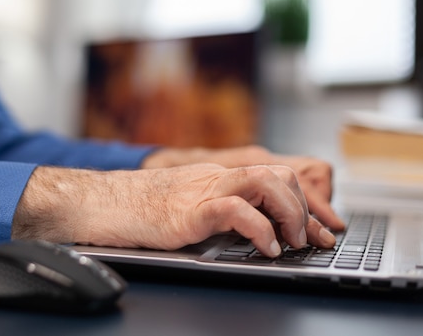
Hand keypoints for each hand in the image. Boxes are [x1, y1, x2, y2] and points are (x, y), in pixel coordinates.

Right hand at [141, 146, 344, 230]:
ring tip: (291, 242)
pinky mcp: (190, 210)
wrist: (102, 203)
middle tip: (307, 239)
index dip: (305, 204)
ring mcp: (204, 190)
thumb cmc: (141, 209)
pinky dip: (260, 229)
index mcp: (219, 177)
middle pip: (279, 173)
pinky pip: (236, 210)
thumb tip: (253, 230)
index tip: (319, 230)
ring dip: (290, 213)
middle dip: (304, 207)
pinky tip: (265, 248)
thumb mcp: (190, 206)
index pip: (275, 177)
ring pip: (265, 182)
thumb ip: (219, 211)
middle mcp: (217, 177)